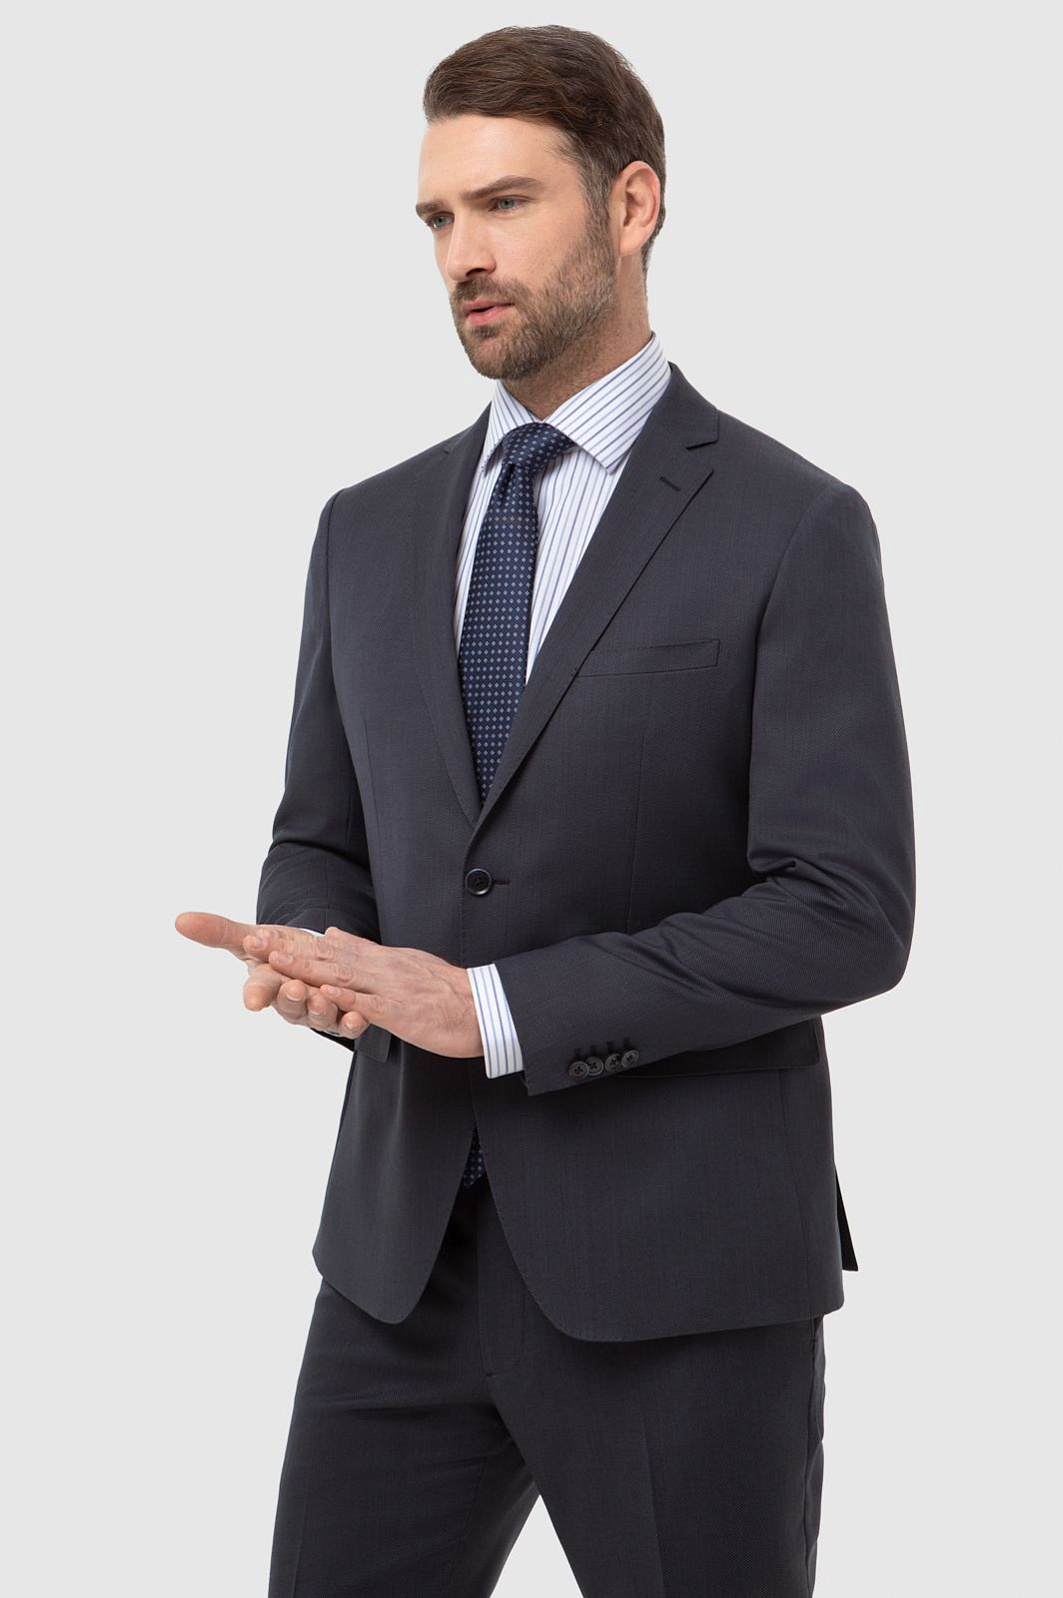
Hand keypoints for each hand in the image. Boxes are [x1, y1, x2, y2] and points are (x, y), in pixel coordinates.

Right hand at [174, 910, 360, 1040]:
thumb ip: (220, 932)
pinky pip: (348, 1024)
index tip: (251, 997)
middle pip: (289, 1006)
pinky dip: (353, 1021)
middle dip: (291, 999)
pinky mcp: (343, 1016)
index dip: (255, 994)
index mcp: (267, 985)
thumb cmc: (278, 951)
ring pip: (318, 1017)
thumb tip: (180, 919)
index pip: (257, 991)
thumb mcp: (251, 938)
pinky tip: (358, 1015)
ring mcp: (317, 1012)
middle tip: (293, 988)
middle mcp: (290, 1003)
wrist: (314, 957)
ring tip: (323, 999)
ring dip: (321, 1010)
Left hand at [241, 925, 484, 1058]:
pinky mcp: (401, 1011)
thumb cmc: (446, 992)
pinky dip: (345, 997)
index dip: (294, 944)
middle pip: (327, 959)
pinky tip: (323, 992)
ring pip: (343, 977)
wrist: (483, 1007)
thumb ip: (366, 950)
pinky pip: (369, 1004)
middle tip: (253, 944)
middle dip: (289, 953)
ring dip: (308, 970)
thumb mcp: (404, 963)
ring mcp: (390, 989)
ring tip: (275, 961)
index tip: (262, 939)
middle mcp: (381, 969)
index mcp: (380, 961)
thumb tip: (332, 933)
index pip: (331, 950)